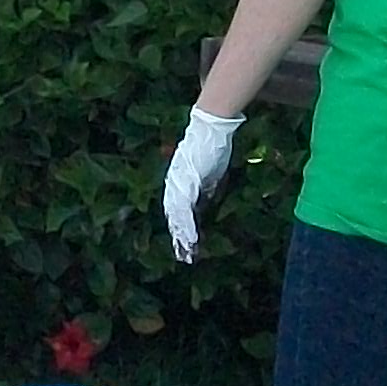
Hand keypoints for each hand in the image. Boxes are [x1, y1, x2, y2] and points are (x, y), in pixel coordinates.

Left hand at [162, 108, 243, 262]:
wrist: (210, 128)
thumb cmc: (212, 147)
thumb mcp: (210, 174)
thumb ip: (205, 191)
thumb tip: (204, 206)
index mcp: (179, 182)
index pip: (178, 210)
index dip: (181, 228)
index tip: (184, 244)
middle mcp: (174, 184)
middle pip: (174, 217)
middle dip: (179, 238)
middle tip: (183, 256)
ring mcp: (178, 184)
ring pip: (177, 217)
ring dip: (183, 237)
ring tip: (187, 253)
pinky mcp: (186, 183)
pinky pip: (185, 209)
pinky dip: (187, 225)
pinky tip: (190, 238)